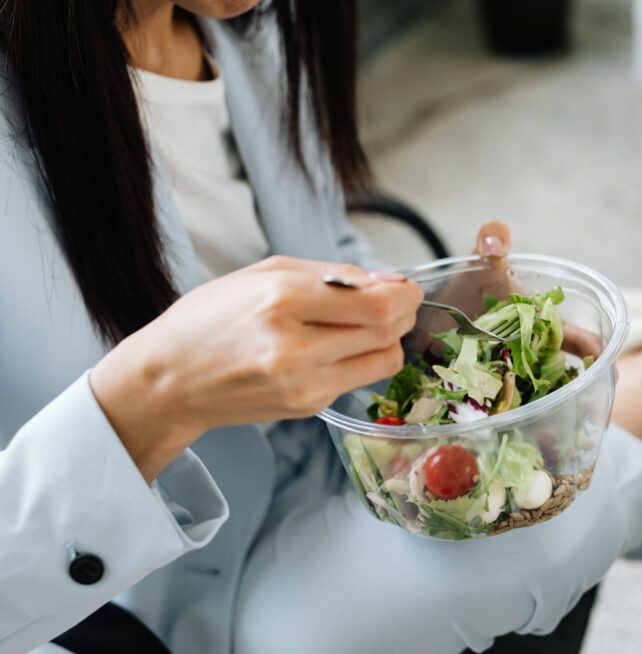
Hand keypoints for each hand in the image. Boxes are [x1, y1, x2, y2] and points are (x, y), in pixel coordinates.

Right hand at [90, 256, 422, 480]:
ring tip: (369, 323)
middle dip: (404, 312)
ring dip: (390, 338)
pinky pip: (359, 378)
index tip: (405, 286)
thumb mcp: (264, 273)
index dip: (403, 293)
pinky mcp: (308, 406)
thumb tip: (388, 280)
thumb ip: (332, 274)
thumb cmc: (211, 319)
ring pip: (384, 360)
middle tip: (399, 301)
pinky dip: (363, 358)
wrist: (169, 380)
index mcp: (282, 301)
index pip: (375, 302)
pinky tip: (340, 345)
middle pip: (387, 330)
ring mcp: (303, 383)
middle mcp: (295, 346)